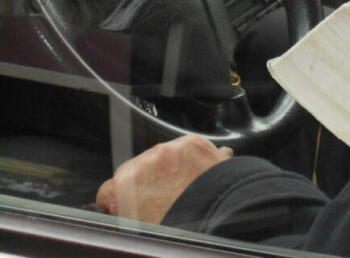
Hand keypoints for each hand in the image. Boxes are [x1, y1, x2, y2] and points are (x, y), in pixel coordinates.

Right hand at [96, 134, 232, 223]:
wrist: (218, 215)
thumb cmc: (182, 228)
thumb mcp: (141, 227)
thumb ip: (126, 213)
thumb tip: (124, 211)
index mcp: (124, 185)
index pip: (109, 190)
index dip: (120, 201)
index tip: (129, 205)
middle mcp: (145, 162)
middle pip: (138, 169)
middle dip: (148, 181)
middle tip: (164, 198)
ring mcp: (170, 150)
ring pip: (164, 156)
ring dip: (171, 168)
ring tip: (185, 188)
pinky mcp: (193, 143)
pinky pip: (188, 149)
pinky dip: (193, 159)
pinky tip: (199, 176)